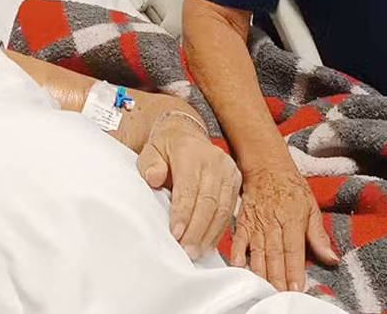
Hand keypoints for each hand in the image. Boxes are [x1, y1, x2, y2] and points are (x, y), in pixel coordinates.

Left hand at [137, 110, 240, 259]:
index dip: (182, 213)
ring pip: (222, 209)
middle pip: (209, 202)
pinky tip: (207, 243)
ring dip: (209, 234)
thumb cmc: (166, 147)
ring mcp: (229, 171)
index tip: (175, 234)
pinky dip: (218, 229)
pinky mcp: (236, 181)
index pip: (189, 187)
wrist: (186, 134)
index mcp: (191, 152)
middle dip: (197, 230)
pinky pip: (230, 210)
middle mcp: (215, 161)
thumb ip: (150, 164)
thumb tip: (154, 178)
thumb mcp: (150, 150)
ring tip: (196, 251)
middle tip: (186, 250)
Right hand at [230, 164, 337, 291]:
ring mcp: (256, 223)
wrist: (266, 166)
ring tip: (265, 288)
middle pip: (275, 255)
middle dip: (277, 278)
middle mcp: (273, 223)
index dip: (294, 271)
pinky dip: (238, 253)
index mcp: (292, 219)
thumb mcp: (311, 207)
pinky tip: (240, 267)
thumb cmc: (291, 186)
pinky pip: (239, 240)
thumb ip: (319, 235)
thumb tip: (332, 258)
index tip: (296, 288)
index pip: (293, 251)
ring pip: (258, 251)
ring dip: (261, 272)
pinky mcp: (243, 221)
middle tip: (279, 295)